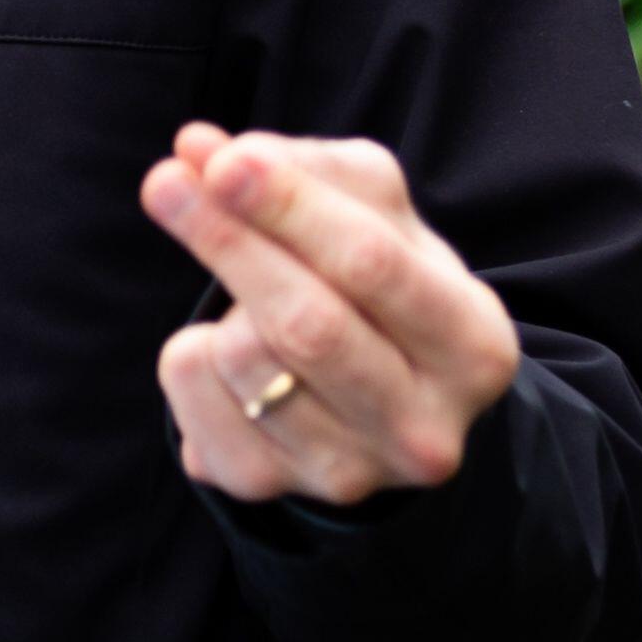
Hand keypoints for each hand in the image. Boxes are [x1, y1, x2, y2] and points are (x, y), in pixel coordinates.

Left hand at [141, 125, 518, 509]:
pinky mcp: (269, 489)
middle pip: (305, 324)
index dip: (290, 208)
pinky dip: (188, 354)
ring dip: (221, 303)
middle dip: (227, 241)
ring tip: (247, 295)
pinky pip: (190, 401)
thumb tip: (202, 152)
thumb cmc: (382, 287)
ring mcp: (348, 473)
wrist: (384, 405)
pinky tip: (221, 347)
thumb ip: (304, 172)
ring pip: (242, 361)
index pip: (370, 265)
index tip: (224, 163)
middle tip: (167, 181)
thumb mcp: (377, 217)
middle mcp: (422, 430)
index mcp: (474, 348)